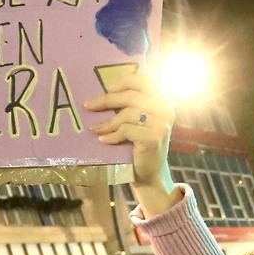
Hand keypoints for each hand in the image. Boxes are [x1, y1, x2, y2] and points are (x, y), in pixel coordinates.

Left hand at [85, 70, 173, 212]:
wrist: (150, 173)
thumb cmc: (140, 145)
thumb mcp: (139, 120)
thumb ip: (132, 104)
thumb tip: (104, 90)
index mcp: (162, 101)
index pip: (143, 80)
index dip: (123, 82)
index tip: (107, 88)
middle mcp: (165, 109)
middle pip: (130, 96)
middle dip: (106, 101)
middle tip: (88, 105)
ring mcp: (161, 123)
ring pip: (126, 114)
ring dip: (107, 123)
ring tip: (95, 129)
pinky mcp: (154, 137)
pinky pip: (126, 130)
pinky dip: (112, 136)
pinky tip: (104, 141)